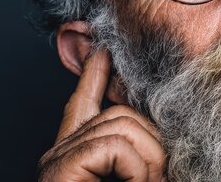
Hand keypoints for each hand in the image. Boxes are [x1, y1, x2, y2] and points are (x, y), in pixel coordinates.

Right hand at [38, 50, 166, 180]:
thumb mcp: (128, 174)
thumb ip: (135, 156)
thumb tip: (160, 139)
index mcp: (76, 152)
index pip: (84, 103)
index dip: (94, 75)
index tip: (102, 50)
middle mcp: (62, 150)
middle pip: (120, 114)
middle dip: (152, 142)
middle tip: (161, 176)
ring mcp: (59, 157)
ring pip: (123, 126)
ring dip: (149, 161)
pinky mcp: (63, 167)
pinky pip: (114, 146)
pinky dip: (136, 170)